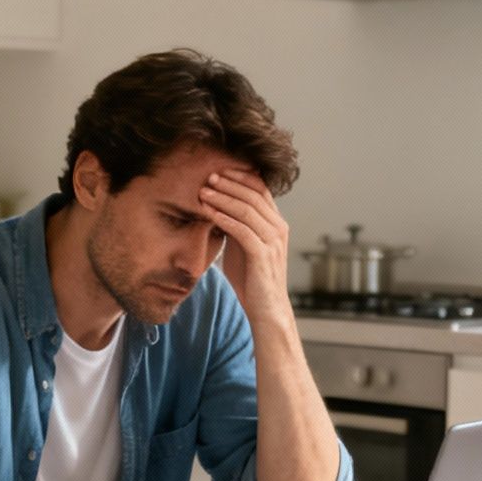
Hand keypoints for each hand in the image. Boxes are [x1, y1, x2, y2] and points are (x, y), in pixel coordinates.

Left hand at [199, 170, 293, 328]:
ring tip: (203, 191)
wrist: (266, 309)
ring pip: (247, 210)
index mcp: (275, 224)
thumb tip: (217, 208)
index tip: (218, 170)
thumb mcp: (242, 247)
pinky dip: (225, 219)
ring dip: (223, 198)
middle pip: (254, 195)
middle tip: (208, 175)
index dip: (240, 177)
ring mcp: (273, 241)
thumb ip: (236, 227)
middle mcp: (278, 228)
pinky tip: (210, 213)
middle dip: (229, 183)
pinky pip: (242, 231)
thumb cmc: (252, 279)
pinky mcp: (263, 255)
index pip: (261, 190)